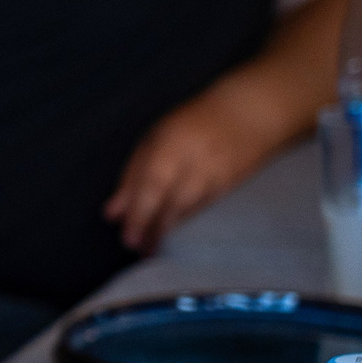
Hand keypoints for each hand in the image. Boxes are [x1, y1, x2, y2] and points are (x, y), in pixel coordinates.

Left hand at [104, 90, 286, 253]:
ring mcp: (217, 174)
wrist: (248, 114)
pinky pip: (204, 208)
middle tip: (138, 248)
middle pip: (171, 203)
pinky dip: (186, 221)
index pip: (151, 187)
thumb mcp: (154, 140)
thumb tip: (113, 213)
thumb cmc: (191, 124)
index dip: (139, 216)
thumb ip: (132, 176)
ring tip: (152, 247)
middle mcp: (195, 161)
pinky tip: (174, 231)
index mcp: (170, 146)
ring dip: (169, 230)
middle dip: (153, 230)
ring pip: (189, 210)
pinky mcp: (231, 185)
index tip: (127, 238)